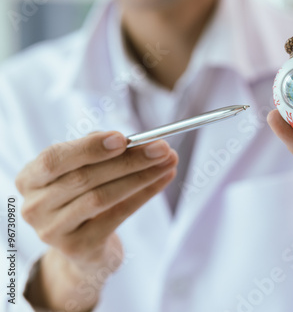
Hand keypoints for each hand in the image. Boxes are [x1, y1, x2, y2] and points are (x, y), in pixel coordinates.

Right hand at [16, 132, 177, 310]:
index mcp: (29, 179)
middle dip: (129, 160)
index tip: (123, 137)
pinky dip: (144, 195)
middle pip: (85, 178)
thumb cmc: (82, 198)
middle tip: (161, 147)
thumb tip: (131, 140)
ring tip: (168, 162)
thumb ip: (97, 152)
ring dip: (141, 177)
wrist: (82, 249)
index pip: (55, 159)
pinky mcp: (79, 248)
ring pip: (102, 197)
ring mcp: (53, 230)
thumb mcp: (80, 173)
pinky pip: (118, 215)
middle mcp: (34, 206)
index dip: (89, 148)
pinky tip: (163, 180)